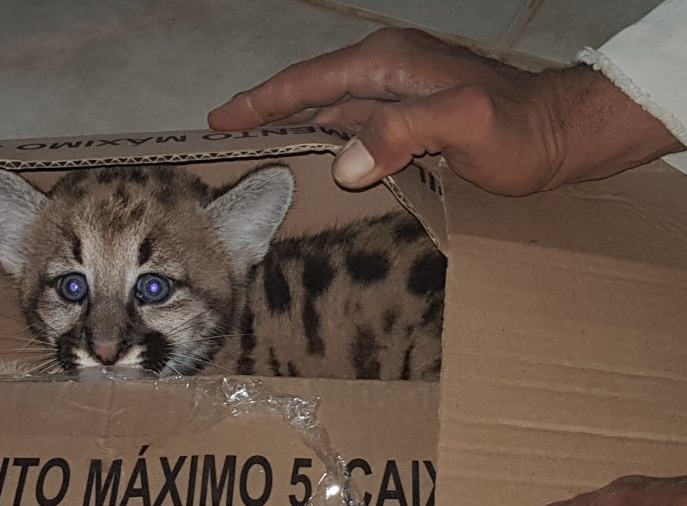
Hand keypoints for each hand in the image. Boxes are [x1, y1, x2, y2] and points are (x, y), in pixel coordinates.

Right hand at [209, 28, 681, 195]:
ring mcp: (398, 95)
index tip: (221, 119)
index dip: (262, 100)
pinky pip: (356, 129)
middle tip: (228, 138)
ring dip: (296, 129)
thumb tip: (344, 162)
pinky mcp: (410, 119)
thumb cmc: (518, 129)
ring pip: (332, 111)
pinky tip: (320, 163)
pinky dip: (330, 143)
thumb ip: (404, 132)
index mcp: (387, 64)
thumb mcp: (464, 123)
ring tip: (260, 153)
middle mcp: (386, 72)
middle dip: (268, 112)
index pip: (308, 80)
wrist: (561, 134)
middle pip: (312, 92)